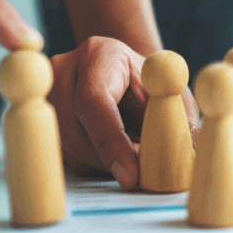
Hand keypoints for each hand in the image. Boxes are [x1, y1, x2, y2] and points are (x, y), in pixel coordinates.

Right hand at [48, 36, 198, 190]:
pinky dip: (96, 164)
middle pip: (75, 132)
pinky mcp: (43, 122)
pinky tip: (117, 155)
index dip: (112, 142)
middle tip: (143, 177)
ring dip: (105, 165)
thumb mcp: (173, 93)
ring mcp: (45, 97)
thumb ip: (179, 118)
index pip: (95, 101)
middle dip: (111, 162)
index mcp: (98, 54)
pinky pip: (66, 157)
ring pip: (69, 150)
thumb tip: (189, 154)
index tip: (132, 176)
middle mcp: (62, 72)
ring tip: (135, 157)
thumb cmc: (154, 84)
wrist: (128, 76)